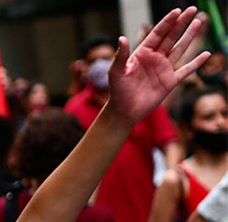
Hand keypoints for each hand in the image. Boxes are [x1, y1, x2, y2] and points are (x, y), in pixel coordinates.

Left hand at [106, 7, 208, 124]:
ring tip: (198, 22)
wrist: (124, 111)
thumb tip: (122, 38)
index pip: (157, 34)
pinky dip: (196, 63)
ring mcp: (163, 69)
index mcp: (142, 53)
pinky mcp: (170, 82)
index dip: (167, 22)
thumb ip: (121, 55)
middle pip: (171, 37)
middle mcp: (154, 58)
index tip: (177, 11)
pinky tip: (206, 54)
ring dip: (189, 36)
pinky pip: (186, 70)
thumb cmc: (118, 91)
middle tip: (193, 9)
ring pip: (179, 49)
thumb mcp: (116, 72)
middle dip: (181, 23)